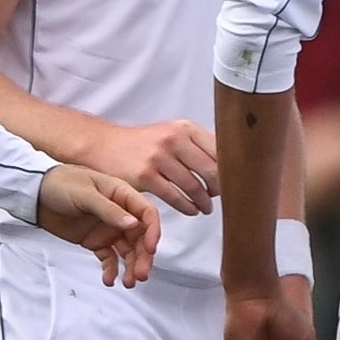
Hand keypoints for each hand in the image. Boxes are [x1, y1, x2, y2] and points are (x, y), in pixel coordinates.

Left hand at [33, 164, 159, 285]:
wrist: (35, 195)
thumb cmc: (60, 184)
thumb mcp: (85, 194)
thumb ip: (109, 210)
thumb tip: (134, 224)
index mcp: (122, 195)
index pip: (147, 214)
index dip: (152, 232)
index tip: (150, 250)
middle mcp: (120, 213)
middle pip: (140, 237)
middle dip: (143, 256)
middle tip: (140, 275)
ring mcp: (108, 228)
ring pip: (128, 250)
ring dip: (131, 266)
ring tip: (128, 282)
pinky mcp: (96, 241)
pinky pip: (109, 258)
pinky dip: (111, 269)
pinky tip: (109, 280)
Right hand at [72, 116, 217, 215]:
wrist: (104, 146)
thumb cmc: (142, 143)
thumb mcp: (170, 133)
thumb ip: (195, 145)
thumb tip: (228, 165)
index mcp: (185, 128)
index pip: (220, 150)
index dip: (231, 169)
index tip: (236, 181)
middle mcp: (173, 139)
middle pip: (211, 170)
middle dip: (220, 188)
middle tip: (222, 198)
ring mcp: (159, 157)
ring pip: (194, 186)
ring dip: (204, 201)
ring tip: (206, 208)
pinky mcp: (146, 176)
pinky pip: (175, 197)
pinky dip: (187, 207)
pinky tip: (191, 210)